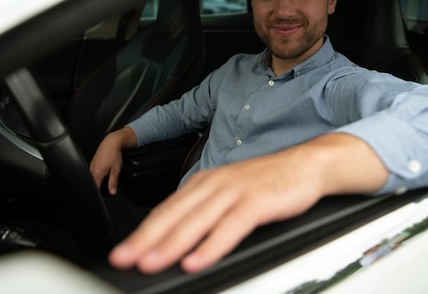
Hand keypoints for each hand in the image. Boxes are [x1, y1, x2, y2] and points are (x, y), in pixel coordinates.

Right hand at [89, 127, 136, 194]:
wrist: (111, 142)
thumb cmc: (113, 154)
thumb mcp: (116, 170)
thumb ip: (113, 182)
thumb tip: (112, 192)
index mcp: (97, 173)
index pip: (95, 188)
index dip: (99, 193)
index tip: (103, 195)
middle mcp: (92, 170)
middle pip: (93, 183)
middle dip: (98, 187)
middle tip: (106, 187)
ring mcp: (91, 166)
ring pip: (93, 178)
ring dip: (98, 180)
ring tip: (105, 179)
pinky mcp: (93, 163)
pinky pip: (93, 172)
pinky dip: (97, 175)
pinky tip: (103, 173)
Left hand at [108, 133, 387, 273]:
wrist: (305, 165)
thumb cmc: (265, 183)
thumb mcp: (228, 193)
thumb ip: (204, 213)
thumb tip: (179, 241)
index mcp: (203, 183)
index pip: (165, 210)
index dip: (141, 232)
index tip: (122, 251)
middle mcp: (213, 185)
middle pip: (173, 216)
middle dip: (145, 240)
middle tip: (123, 260)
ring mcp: (234, 191)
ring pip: (196, 221)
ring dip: (170, 244)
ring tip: (150, 263)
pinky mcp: (256, 201)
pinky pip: (229, 227)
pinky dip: (211, 245)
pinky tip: (196, 261)